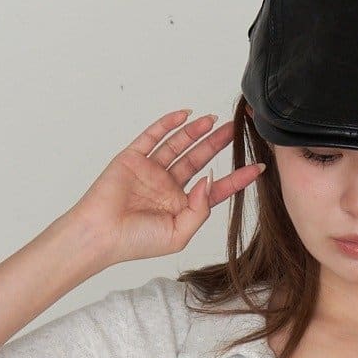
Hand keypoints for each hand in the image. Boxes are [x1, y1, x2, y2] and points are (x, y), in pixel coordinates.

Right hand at [66, 107, 265, 264]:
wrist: (100, 235)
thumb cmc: (136, 241)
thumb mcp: (179, 234)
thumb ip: (200, 209)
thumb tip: (211, 178)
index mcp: (180, 206)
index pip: (215, 188)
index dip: (237, 178)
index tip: (257, 166)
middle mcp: (167, 186)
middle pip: (199, 159)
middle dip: (218, 144)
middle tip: (236, 129)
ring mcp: (150, 170)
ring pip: (179, 145)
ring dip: (196, 132)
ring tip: (214, 120)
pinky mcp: (133, 158)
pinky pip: (153, 137)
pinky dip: (168, 124)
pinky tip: (185, 115)